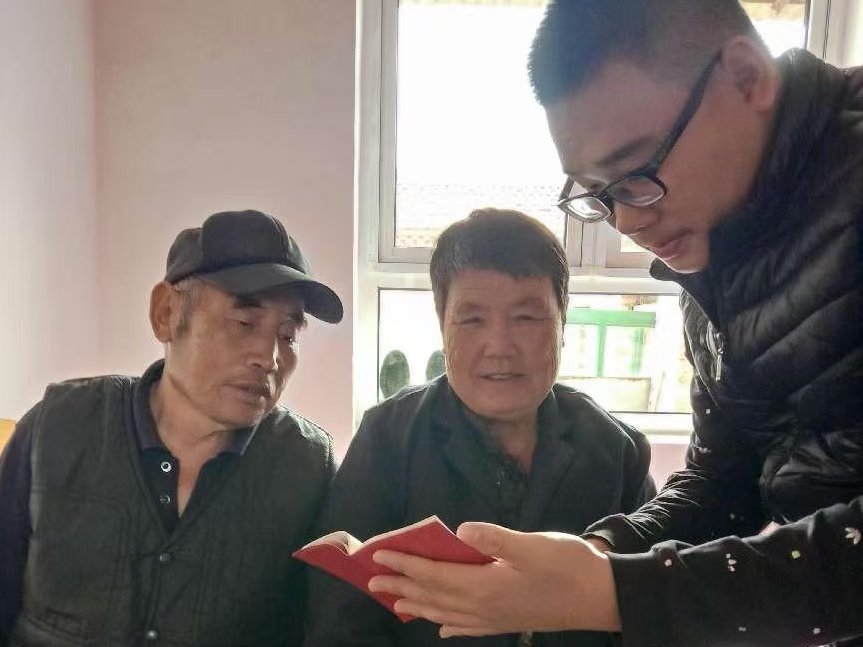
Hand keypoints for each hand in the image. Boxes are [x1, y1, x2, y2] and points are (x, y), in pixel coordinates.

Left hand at [368, 521, 620, 637]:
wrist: (602, 598)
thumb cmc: (569, 566)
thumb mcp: (532, 545)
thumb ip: (494, 539)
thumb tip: (460, 529)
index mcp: (486, 585)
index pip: (435, 574)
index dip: (405, 564)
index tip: (379, 556)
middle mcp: (485, 607)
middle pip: (433, 596)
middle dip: (401, 587)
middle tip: (371, 581)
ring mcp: (496, 618)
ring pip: (445, 613)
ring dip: (417, 605)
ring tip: (394, 601)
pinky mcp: (508, 622)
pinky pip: (469, 627)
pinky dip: (449, 625)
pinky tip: (442, 628)